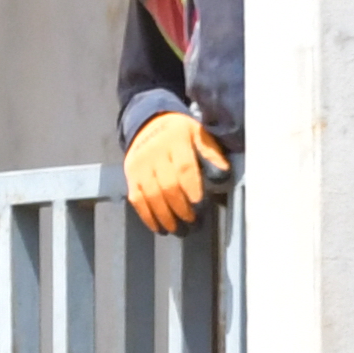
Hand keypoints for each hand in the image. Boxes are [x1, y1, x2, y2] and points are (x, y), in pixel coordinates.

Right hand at [124, 109, 226, 234]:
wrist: (149, 123)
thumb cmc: (181, 133)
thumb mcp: (199, 133)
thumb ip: (211, 152)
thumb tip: (223, 173)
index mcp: (176, 140)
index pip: (183, 167)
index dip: (191, 187)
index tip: (199, 204)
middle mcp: (155, 152)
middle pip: (167, 185)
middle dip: (180, 207)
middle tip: (192, 222)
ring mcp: (140, 165)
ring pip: (151, 196)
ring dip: (165, 216)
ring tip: (178, 229)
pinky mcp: (130, 176)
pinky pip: (137, 200)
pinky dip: (148, 216)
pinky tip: (159, 228)